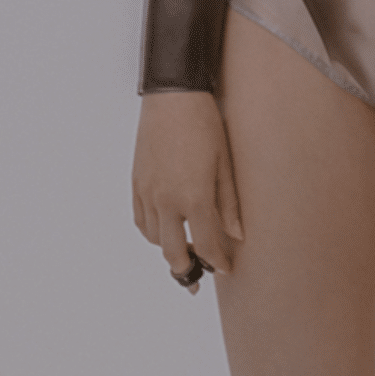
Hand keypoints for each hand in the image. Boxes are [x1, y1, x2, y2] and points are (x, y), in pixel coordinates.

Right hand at [131, 90, 242, 287]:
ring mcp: (147, 193)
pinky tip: (164, 229)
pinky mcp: (136, 183)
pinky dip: (151, 231)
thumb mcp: (225, 163)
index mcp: (193, 197)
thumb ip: (229, 203)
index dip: (217, 261)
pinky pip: (140, 219)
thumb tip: (238, 235)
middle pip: (173, 252)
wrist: (173, 97)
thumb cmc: (205, 125)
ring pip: (153, 238)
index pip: (205, 244)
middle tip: (198, 278)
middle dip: (187, 269)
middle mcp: (166, 201)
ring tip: (184, 250)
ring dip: (168, 249)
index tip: (226, 270)